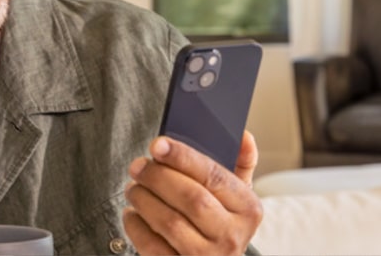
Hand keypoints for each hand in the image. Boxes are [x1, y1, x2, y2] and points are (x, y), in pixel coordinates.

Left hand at [122, 131, 263, 255]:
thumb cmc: (221, 225)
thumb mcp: (237, 198)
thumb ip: (241, 164)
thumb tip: (243, 135)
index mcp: (248, 210)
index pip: (215, 176)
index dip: (183, 157)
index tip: (157, 144)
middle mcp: (231, 236)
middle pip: (191, 198)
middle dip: (158, 177)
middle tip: (138, 166)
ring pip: (169, 222)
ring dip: (144, 199)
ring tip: (133, 188)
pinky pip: (151, 246)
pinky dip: (136, 225)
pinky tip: (133, 213)